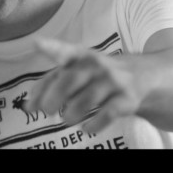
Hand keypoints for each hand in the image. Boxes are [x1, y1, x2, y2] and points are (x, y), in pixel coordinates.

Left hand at [23, 38, 141, 133]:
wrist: (144, 75)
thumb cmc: (97, 74)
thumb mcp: (77, 70)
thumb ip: (51, 84)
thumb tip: (28, 106)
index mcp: (80, 55)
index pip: (64, 51)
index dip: (50, 47)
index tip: (36, 43)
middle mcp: (96, 65)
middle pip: (70, 79)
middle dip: (55, 96)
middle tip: (46, 110)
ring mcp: (113, 81)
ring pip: (88, 98)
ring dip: (73, 112)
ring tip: (66, 120)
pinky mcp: (127, 99)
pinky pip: (108, 113)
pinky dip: (94, 124)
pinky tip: (87, 128)